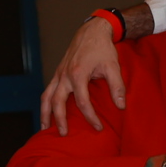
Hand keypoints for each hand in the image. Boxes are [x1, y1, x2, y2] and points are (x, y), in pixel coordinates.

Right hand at [43, 17, 123, 132]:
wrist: (92, 32)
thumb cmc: (103, 49)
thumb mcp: (113, 67)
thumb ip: (117, 87)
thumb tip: (121, 106)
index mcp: (78, 74)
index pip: (82, 102)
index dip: (90, 117)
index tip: (98, 127)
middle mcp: (64, 75)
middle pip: (57, 102)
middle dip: (60, 119)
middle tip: (64, 134)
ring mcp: (59, 74)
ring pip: (46, 96)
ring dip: (45, 113)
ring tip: (44, 128)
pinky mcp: (58, 72)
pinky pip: (47, 90)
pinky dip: (45, 102)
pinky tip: (48, 112)